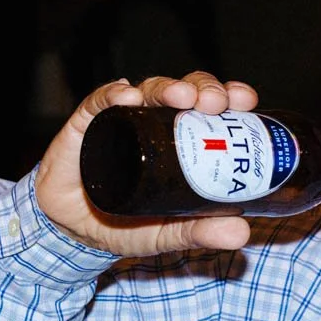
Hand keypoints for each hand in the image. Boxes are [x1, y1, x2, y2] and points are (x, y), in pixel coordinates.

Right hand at [34, 72, 254, 257]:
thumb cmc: (126, 225)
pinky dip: (114, 94)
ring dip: (168, 87)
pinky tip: (127, 96)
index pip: (212, 108)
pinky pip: (99, 101)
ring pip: (150, 89)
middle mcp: (156, 121)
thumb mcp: (166, 232)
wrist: (73, 234)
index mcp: (184, 138)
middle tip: (216, 102)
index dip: (231, 97)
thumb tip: (241, 233)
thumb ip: (199, 232)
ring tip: (181, 96)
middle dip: (205, 89)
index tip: (247, 102)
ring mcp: (122, 119)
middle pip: (186, 91)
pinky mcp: (86, 123)